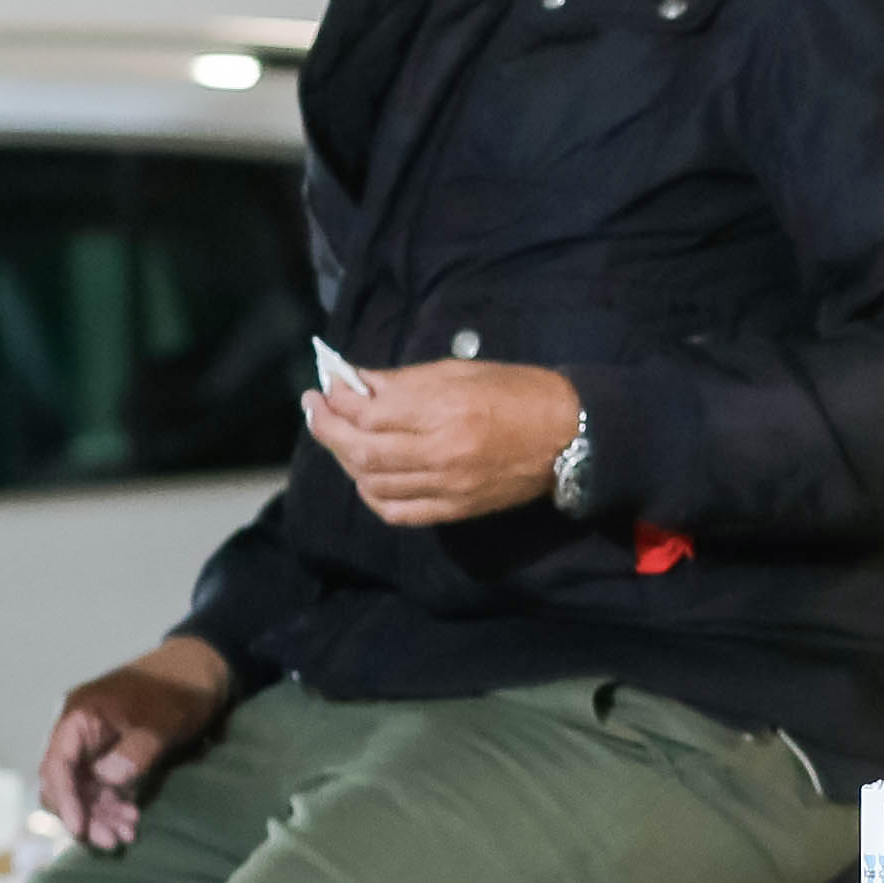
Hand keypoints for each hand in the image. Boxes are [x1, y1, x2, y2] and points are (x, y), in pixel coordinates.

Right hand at [39, 639, 233, 852]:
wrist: (203, 672)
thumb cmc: (180, 690)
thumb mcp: (162, 722)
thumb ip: (134, 751)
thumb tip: (107, 780)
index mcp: (81, 716)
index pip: (58, 764)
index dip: (65, 800)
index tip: (80, 829)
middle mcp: (79, 732)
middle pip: (65, 782)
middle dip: (84, 814)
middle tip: (111, 841)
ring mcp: (95, 745)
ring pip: (84, 789)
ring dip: (100, 815)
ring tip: (127, 835)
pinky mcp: (113, 755)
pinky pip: (103, 787)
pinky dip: (114, 805)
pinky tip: (131, 822)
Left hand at [309, 355, 580, 528]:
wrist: (569, 436)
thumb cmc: (517, 392)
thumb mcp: (460, 372)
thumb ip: (404, 382)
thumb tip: (355, 384)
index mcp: (445, 411)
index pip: (370, 412)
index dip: (339, 399)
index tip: (327, 385)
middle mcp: (441, 454)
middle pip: (361, 450)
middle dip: (327, 428)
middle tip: (314, 408)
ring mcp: (447, 487)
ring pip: (372, 483)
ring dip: (344, 460)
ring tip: (337, 436)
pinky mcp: (455, 509)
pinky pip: (397, 511)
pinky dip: (371, 494)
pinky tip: (364, 475)